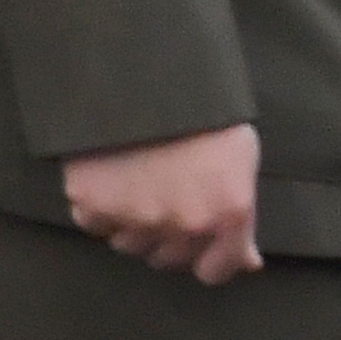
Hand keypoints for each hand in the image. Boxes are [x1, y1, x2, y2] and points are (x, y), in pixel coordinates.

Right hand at [59, 121, 264, 285]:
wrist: (144, 69)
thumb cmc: (202, 107)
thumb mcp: (239, 157)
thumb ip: (241, 217)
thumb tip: (248, 261)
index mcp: (227, 213)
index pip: (214, 270)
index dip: (208, 257)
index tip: (202, 243)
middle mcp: (183, 223)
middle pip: (168, 258)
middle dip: (169, 237)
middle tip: (165, 199)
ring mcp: (136, 216)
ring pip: (129, 244)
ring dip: (133, 224)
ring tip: (136, 184)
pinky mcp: (92, 202)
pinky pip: (93, 223)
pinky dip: (98, 207)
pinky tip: (109, 177)